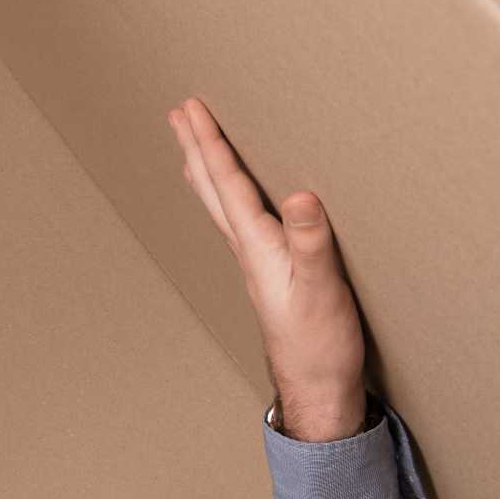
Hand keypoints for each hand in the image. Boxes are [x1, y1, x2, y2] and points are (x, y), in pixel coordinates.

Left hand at [167, 96, 365, 433]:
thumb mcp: (321, 291)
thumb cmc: (320, 344)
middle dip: (196, 149)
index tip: (192, 109)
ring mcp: (257, 265)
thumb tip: (297, 197)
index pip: (227, 185)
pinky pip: (240, 224)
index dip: (210, 144)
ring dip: (206, 172)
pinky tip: (235, 203)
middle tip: (178, 114)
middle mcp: (248, 253)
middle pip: (212, 191)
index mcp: (257, 248)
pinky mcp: (270, 275)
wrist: (317, 389)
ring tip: (194, 147)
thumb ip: (311, 243)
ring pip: (221, 207)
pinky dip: (229, 199)